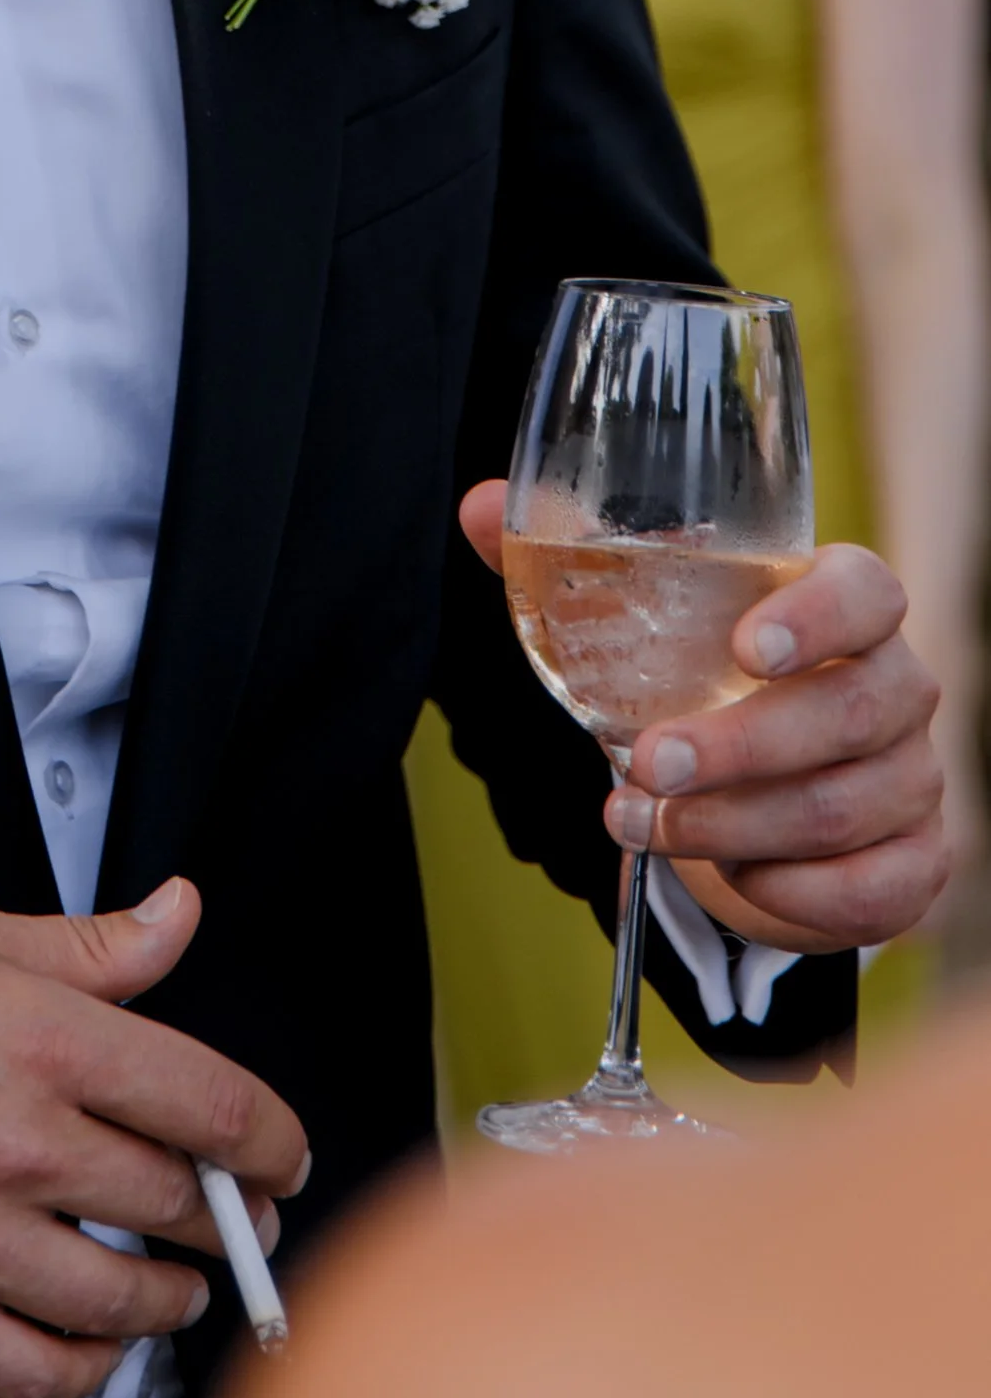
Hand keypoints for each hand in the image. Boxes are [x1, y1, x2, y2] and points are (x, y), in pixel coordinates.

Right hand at [0, 879, 306, 1397]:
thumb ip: (87, 944)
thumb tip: (173, 914)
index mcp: (43, 1040)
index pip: (214, 1105)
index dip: (275, 1139)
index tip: (283, 1155)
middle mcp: (23, 1143)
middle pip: (180, 1203)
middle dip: (227, 1216)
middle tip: (233, 1217)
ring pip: (126, 1297)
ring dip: (169, 1295)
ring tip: (170, 1282)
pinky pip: (42, 1376)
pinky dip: (85, 1369)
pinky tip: (89, 1342)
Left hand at [460, 481, 949, 949]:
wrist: (759, 787)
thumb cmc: (703, 680)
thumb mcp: (645, 618)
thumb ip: (567, 556)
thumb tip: (480, 505)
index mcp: (847, 607)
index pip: (867, 590)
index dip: (819, 615)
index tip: (750, 647)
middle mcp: (897, 686)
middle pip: (848, 712)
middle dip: (737, 746)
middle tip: (645, 763)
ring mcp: (915, 778)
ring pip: (840, 808)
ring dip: (729, 824)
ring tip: (636, 823)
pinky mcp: (917, 862)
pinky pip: (869, 890)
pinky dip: (787, 892)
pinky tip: (727, 878)